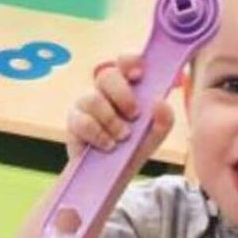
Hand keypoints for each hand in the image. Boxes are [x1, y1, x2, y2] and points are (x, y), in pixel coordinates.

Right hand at [66, 54, 174, 168]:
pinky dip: (99, 134)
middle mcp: (103, 91)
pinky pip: (83, 121)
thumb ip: (163, 120)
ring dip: (111, 119)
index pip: (124, 62)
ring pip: (93, 98)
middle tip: (134, 115)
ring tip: (122, 137)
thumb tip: (160, 102)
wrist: (112, 176)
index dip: (130, 61)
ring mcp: (85, 105)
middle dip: (122, 95)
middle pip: (106, 75)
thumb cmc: (133, 148)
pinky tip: (108, 145)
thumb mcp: (154, 135)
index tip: (139, 76)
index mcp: (125, 86)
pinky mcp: (73, 123)